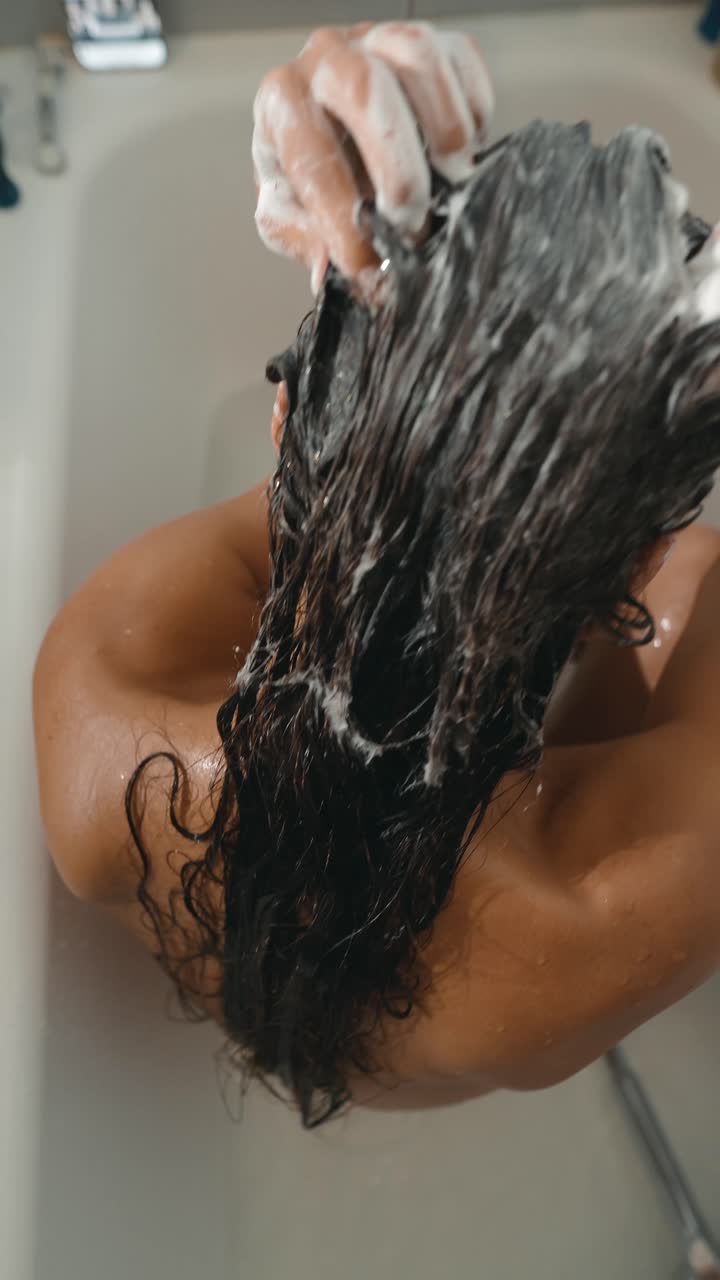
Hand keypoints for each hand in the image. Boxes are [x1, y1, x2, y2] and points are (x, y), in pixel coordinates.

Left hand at [252, 22, 493, 289]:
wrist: (333, 136)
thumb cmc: (308, 176)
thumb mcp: (290, 216)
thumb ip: (306, 242)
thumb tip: (329, 275)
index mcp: (283, 103)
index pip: (313, 157)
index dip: (343, 220)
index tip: (367, 268)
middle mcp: (326, 59)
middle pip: (368, 90)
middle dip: (399, 170)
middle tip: (413, 228)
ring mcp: (379, 39)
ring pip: (421, 59)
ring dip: (445, 132)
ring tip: (452, 185)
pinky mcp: (427, 36)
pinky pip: (461, 59)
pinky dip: (472, 110)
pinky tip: (464, 153)